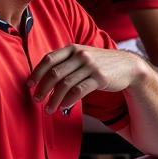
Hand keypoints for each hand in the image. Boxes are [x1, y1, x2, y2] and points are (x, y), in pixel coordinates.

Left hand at [28, 44, 143, 113]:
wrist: (128, 66)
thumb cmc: (101, 63)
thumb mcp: (84, 56)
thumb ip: (67, 63)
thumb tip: (44, 79)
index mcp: (73, 49)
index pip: (48, 59)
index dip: (36, 73)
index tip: (29, 85)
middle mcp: (81, 55)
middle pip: (54, 73)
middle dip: (42, 89)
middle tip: (36, 100)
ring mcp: (90, 66)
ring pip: (65, 84)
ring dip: (54, 99)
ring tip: (49, 109)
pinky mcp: (99, 77)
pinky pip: (79, 91)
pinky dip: (68, 100)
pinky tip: (64, 107)